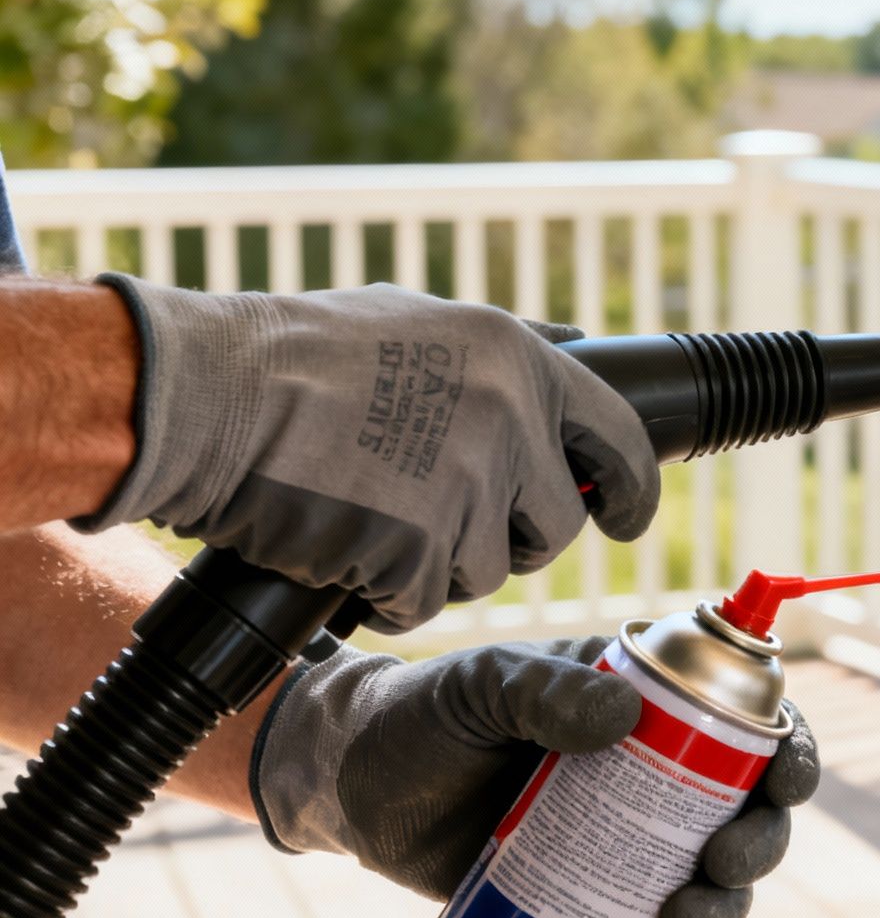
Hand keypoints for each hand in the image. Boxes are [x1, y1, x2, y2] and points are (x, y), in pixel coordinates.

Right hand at [76, 277, 659, 631]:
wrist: (208, 394)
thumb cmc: (299, 352)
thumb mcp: (422, 317)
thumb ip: (507, 345)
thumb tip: (579, 347)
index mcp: (520, 362)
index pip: (621, 438)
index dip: (634, 489)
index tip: (628, 518)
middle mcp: (510, 423)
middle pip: (557, 525)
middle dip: (515, 540)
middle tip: (455, 529)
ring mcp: (467, 490)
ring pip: (487, 571)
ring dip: (437, 565)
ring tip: (375, 521)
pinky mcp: (415, 550)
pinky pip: (420, 600)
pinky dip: (384, 593)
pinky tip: (344, 550)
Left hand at [252, 637, 820, 917]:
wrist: (353, 790)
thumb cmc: (425, 717)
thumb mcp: (482, 685)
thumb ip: (543, 689)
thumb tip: (623, 716)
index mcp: (651, 712)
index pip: (747, 729)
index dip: (790, 755)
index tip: (785, 783)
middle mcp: (657, 783)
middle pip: (748, 819)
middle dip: (757, 850)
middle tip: (717, 867)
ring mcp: (625, 850)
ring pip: (710, 890)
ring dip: (720, 915)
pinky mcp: (587, 907)